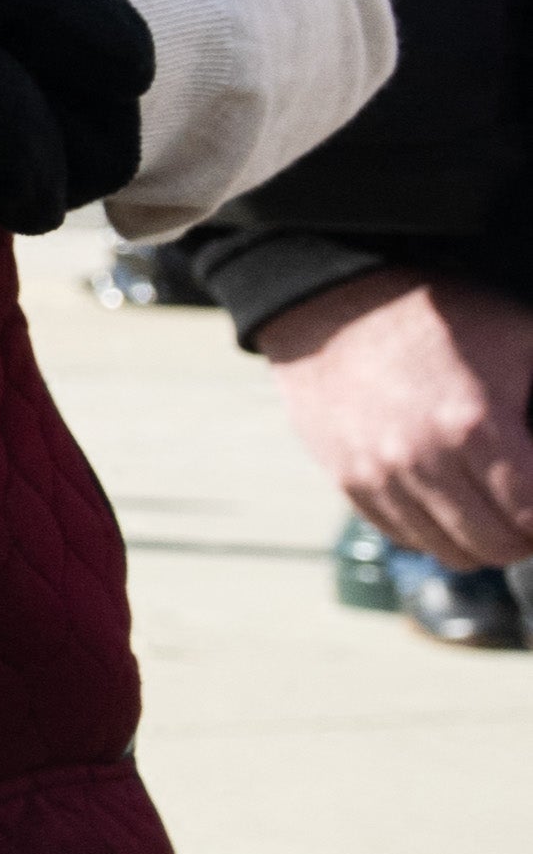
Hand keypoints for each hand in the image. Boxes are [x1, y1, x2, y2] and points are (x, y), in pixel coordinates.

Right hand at [254, 269, 532, 572]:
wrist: (339, 300)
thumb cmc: (444, 317)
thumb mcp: (522, 340)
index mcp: (476, 425)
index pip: (532, 517)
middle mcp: (423, 459)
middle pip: (496, 545)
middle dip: (524, 535)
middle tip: (527, 509)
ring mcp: (379, 474)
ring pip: (449, 552)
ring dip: (480, 540)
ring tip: (491, 511)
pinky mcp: (348, 478)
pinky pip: (403, 536)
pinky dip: (433, 531)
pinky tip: (446, 500)